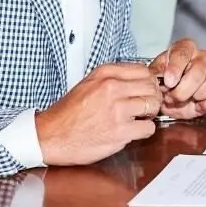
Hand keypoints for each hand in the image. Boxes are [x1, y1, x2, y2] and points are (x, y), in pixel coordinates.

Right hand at [35, 63, 159, 165]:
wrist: (52, 136)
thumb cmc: (69, 113)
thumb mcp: (89, 83)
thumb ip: (113, 78)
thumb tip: (138, 79)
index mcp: (105, 74)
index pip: (143, 71)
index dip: (148, 82)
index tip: (146, 90)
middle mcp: (112, 88)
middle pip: (151, 87)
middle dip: (152, 97)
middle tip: (146, 106)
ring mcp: (117, 110)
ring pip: (153, 105)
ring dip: (150, 113)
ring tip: (140, 118)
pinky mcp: (120, 131)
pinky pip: (148, 128)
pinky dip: (145, 130)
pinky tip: (134, 131)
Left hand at [148, 38, 205, 118]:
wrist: (168, 100)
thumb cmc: (162, 82)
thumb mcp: (154, 75)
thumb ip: (155, 75)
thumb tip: (159, 77)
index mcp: (184, 48)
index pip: (183, 53)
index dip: (175, 69)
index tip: (168, 82)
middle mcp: (201, 57)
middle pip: (198, 71)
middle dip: (183, 89)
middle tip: (170, 97)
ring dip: (196, 96)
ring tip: (182, 101)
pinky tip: (196, 105)